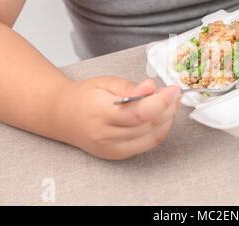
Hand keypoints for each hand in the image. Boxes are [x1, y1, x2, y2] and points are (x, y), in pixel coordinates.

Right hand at [53, 76, 181, 159]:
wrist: (63, 115)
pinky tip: (162, 117)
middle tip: (174, 93)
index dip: (162, 102)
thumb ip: (130, 86)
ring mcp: (112, 149)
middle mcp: (105, 135)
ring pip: (152, 137)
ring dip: (167, 119)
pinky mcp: (118, 155)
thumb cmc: (84, 96)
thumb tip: (151, 87)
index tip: (173, 90)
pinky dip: (160, 131)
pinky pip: (147, 145)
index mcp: (100, 113)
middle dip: (168, 108)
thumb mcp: (106, 83)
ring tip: (170, 103)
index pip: (139, 113)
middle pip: (148, 125)